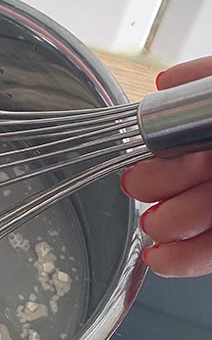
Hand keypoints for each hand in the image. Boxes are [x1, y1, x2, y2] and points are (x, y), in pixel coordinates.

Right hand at [121, 56, 211, 276]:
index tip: (140, 147)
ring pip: (201, 211)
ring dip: (171, 224)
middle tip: (137, 188)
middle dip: (161, 183)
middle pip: (192, 169)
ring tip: (153, 229)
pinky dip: (190, 257)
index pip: (188, 126)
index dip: (163, 137)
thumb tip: (168, 79)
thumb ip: (203, 80)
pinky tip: (163, 260)